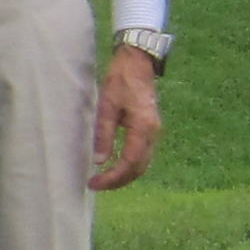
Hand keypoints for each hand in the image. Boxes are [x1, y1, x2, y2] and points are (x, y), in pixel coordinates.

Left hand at [90, 43, 161, 190]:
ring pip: (143, 163)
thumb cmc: (119, 82)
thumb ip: (103, 134)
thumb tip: (100, 160)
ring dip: (125, 175)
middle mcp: (153, 133)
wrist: (137, 64)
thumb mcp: (106, 107)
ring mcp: (154, 131)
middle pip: (139, 168)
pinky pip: (143, 154)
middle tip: (95, 185)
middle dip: (118, 181)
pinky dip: (130, 165)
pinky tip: (115, 167)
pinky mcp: (150, 129)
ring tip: (103, 180)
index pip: (130, 163)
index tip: (94, 183)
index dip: (113, 178)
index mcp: (143, 128)